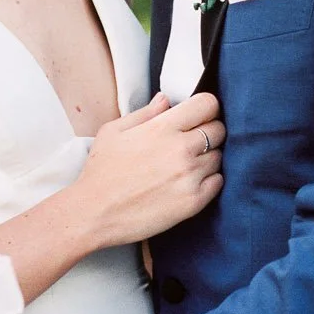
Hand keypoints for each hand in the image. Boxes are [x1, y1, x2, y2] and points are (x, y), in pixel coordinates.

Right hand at [71, 92, 224, 248]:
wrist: (93, 213)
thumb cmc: (100, 172)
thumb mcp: (113, 132)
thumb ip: (144, 113)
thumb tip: (165, 100)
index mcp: (162, 127)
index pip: (208, 104)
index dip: (206, 109)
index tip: (199, 117)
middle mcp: (181, 148)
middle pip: (219, 130)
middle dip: (209, 132)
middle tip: (193, 143)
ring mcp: (189, 176)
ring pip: (219, 157)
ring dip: (207, 159)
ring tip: (185, 167)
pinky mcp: (193, 201)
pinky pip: (218, 182)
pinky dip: (209, 181)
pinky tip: (189, 183)